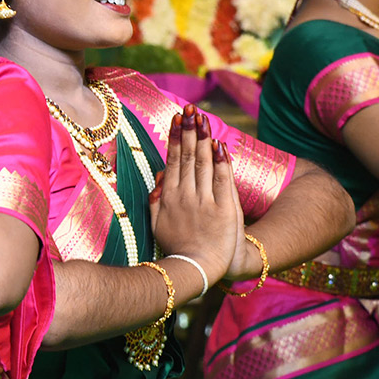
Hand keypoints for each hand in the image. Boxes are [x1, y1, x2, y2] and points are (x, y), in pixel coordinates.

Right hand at [150, 105, 242, 297]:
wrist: (198, 269)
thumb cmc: (178, 248)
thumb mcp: (157, 225)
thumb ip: (154, 201)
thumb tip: (157, 178)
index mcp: (169, 197)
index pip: (173, 160)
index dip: (176, 138)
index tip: (177, 119)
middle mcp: (185, 195)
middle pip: (187, 157)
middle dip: (189, 131)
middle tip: (189, 109)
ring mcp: (204, 201)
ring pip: (202, 164)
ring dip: (202, 138)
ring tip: (202, 118)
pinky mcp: (223, 209)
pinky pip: (221, 180)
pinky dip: (220, 161)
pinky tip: (218, 144)